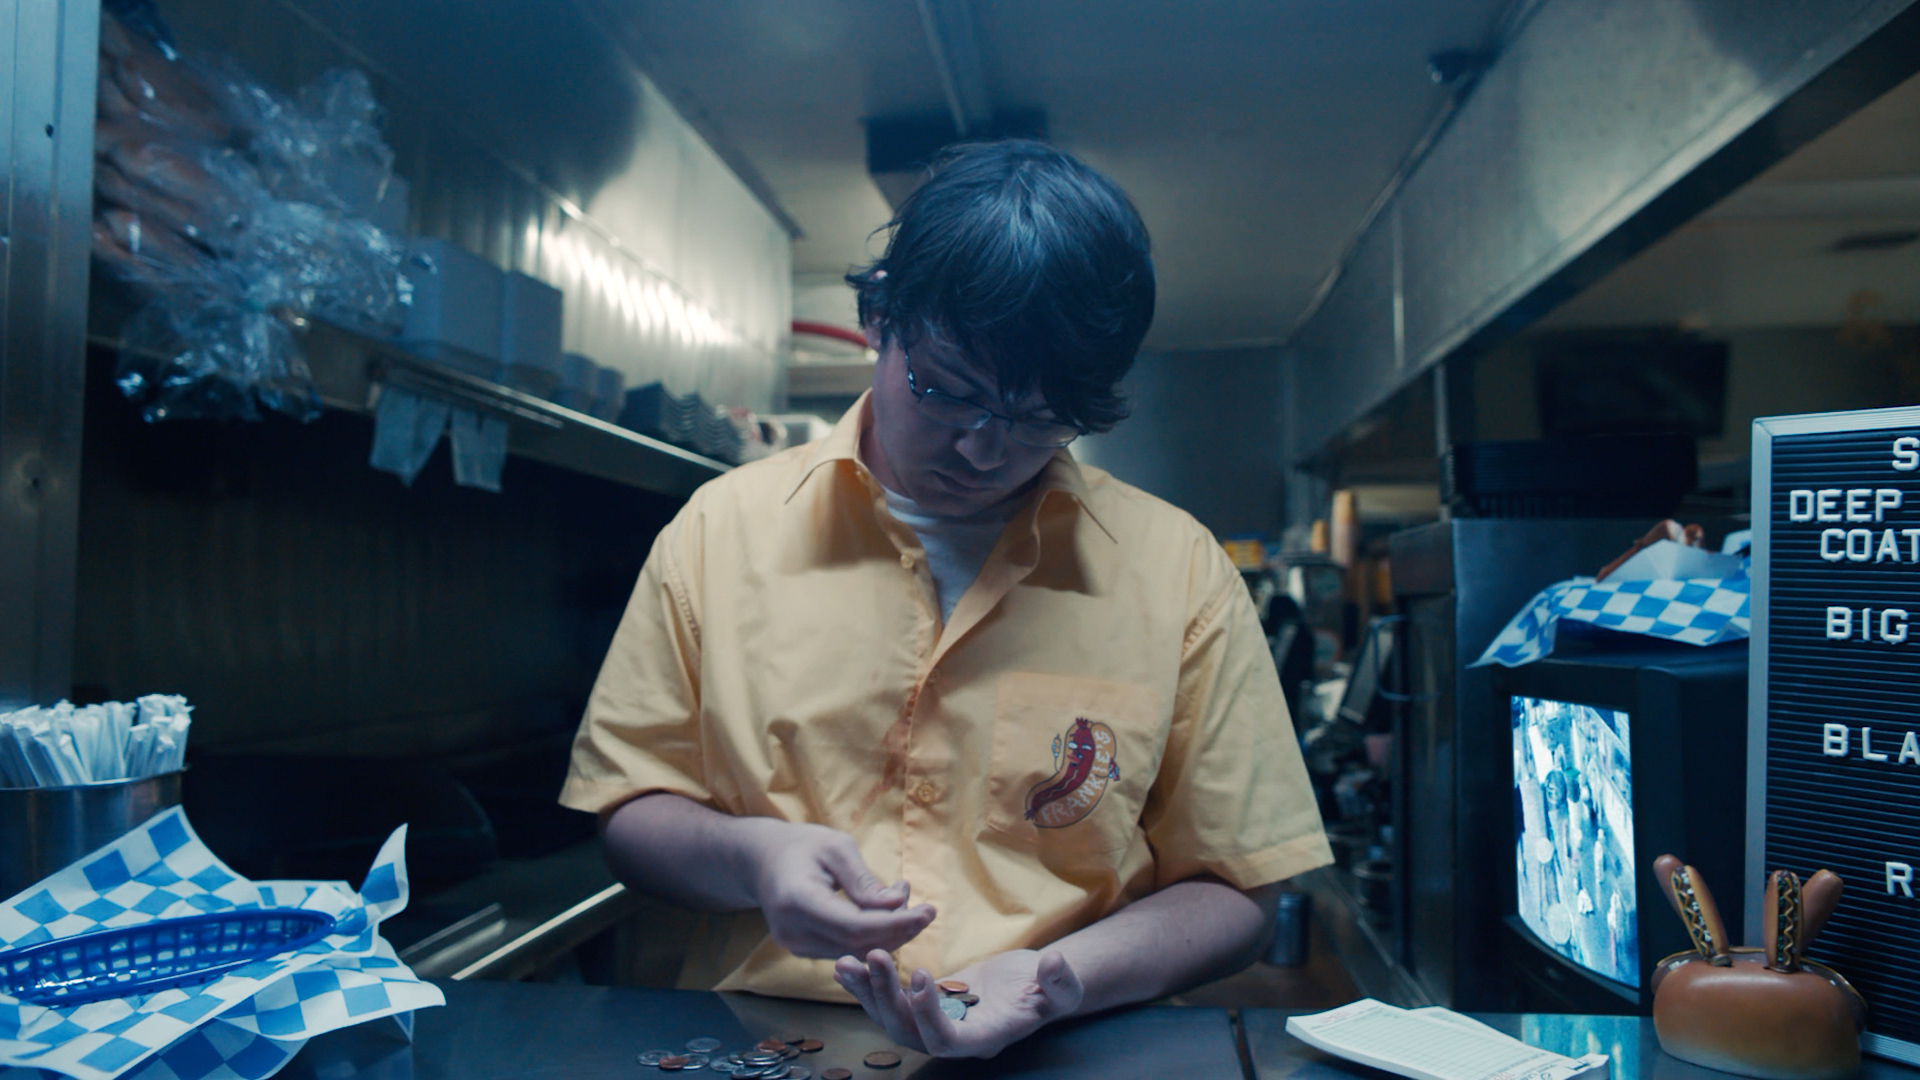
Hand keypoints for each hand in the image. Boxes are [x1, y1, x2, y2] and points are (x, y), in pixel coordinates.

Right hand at [743, 820, 934, 958]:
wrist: (762, 860)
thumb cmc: (801, 845)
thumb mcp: (836, 847)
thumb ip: (864, 881)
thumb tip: (895, 907)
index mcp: (797, 900)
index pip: (855, 926)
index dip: (896, 924)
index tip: (928, 912)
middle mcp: (793, 932)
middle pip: (858, 944)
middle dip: (899, 930)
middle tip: (925, 909)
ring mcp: (795, 946)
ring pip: (855, 952)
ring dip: (889, 933)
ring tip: (904, 901)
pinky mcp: (803, 950)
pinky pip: (846, 949)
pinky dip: (872, 936)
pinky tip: (885, 913)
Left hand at [833, 948, 1083, 1058]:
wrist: (1034, 984)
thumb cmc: (1050, 989)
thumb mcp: (1064, 987)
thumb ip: (1061, 981)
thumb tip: (1055, 963)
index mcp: (984, 1038)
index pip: (946, 1041)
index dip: (928, 1015)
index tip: (920, 974)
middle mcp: (954, 1038)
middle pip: (909, 1033)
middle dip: (886, 997)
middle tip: (873, 956)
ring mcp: (936, 1024)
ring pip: (891, 1020)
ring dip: (868, 991)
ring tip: (846, 962)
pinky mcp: (924, 1005)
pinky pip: (889, 1002)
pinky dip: (867, 985)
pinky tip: (847, 964)